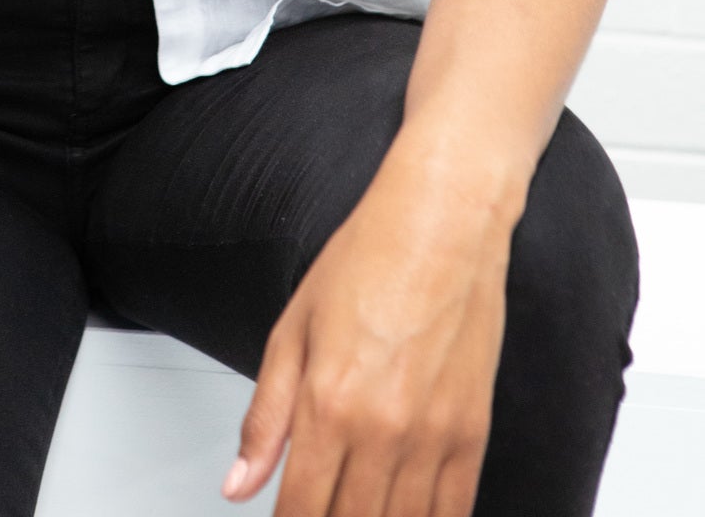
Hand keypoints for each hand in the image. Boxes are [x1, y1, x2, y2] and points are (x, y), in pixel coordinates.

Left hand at [221, 137, 512, 515]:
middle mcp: (381, 429)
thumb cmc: (367, 260)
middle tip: (317, 515)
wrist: (441, 224)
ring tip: (357, 512)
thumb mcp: (292, 330)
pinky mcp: (473, 433)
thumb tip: (238, 483)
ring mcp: (432, 437)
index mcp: (327, 403)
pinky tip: (407, 516)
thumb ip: (265, 416)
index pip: (300, 509)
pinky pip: (452, 511)